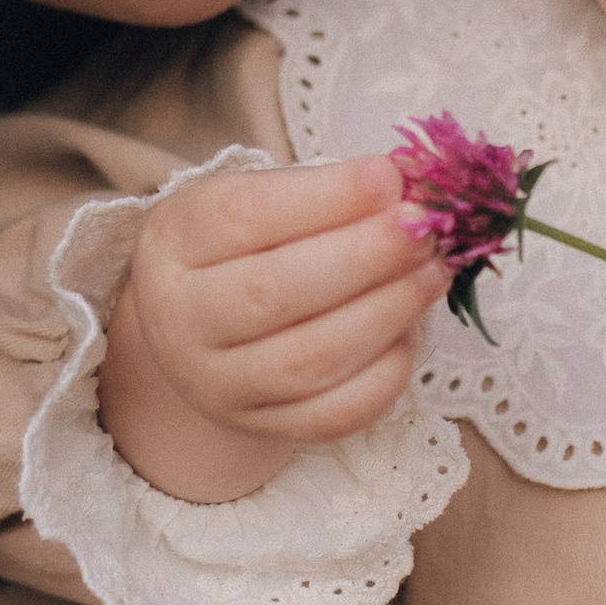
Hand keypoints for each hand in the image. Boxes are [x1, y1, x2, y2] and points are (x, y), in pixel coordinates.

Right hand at [100, 155, 444, 502]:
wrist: (206, 329)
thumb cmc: (245, 247)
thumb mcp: (259, 200)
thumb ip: (324, 191)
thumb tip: (403, 186)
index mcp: (173, 242)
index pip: (244, 217)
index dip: (324, 198)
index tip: (388, 177)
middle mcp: (180, 320)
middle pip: (274, 293)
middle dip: (364, 257)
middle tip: (422, 230)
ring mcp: (217, 384)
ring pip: (309, 360)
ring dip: (386, 312)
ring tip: (432, 273)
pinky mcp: (262, 427)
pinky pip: (332, 415)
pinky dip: (384, 374)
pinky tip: (409, 331)